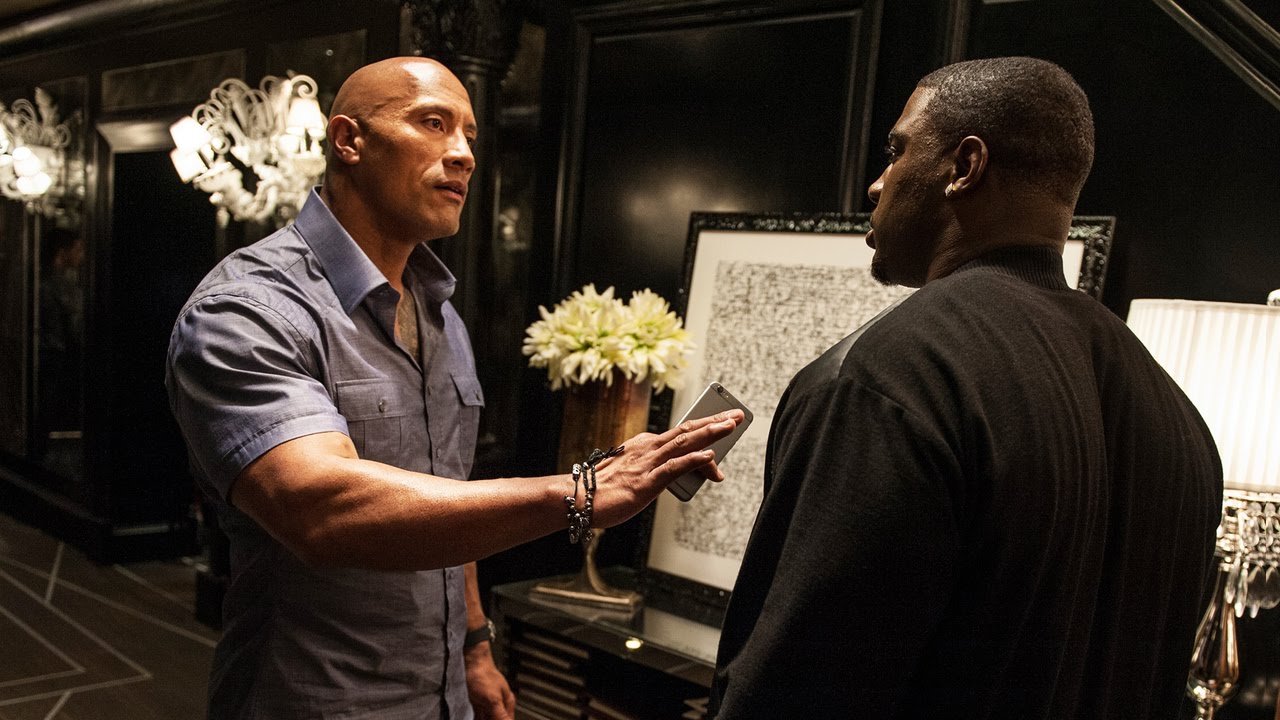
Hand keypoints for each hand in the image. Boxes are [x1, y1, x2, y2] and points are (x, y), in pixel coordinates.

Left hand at [465, 642, 514, 719]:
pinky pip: (479, 716)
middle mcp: (499, 703)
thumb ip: (500, 715)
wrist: (472, 660)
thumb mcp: (493, 699)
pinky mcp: (478, 702)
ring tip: (479, 719)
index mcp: (506, 703)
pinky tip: (475, 719)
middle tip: (483, 719)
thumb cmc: (483, 674)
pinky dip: (478, 719)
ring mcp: (488, 702)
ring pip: (488, 718)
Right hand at [590, 409, 742, 527]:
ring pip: (685, 443)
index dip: (704, 426)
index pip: (680, 434)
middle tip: (737, 416)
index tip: (723, 421)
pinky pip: (675, 467)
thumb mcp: (636, 475)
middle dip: (714, 423)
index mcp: (645, 445)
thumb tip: (683, 476)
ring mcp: (648, 463)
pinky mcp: (647, 481)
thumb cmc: (605, 490)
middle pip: (687, 431)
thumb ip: (661, 473)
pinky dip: (694, 459)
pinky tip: (711, 456)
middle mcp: (648, 448)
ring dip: (710, 433)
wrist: (578, 499)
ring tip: (730, 427)